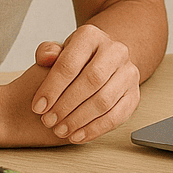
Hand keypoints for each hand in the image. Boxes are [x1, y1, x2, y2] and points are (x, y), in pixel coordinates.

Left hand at [28, 25, 142, 144]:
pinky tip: (78, 136)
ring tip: (61, 130)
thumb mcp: (56, 52)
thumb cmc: (73, 61)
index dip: (52, 88)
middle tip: (48, 121)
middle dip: (66, 104)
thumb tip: (47, 58)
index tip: (38, 107)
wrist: (100, 64)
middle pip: (91, 80)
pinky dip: (96, 129)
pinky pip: (118, 115)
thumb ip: (47, 53)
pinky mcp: (134, 94)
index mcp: (91, 36)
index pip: (70, 63)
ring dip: (80, 119)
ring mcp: (129, 72)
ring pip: (105, 99)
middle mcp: (116, 50)